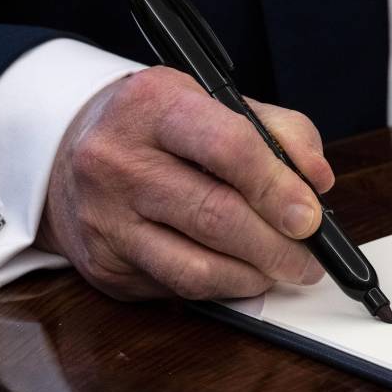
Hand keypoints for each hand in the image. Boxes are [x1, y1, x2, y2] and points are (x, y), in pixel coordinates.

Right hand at [38, 66, 334, 299]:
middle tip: (310, 256)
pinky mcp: (105, 265)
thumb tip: (316, 181)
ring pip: (198, 267)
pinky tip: (244, 273)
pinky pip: (180, 288)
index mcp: (153, 105)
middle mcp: (117, 160)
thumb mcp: (219, 103)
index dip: (278, 187)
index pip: (228, 147)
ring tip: (284, 268)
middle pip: (216, 216)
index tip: (311, 215)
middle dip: (278, 245)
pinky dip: (226, 286)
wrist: (74, 155)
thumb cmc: (162, 130)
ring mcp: (105, 218)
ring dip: (257, 275)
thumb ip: (281, 131)